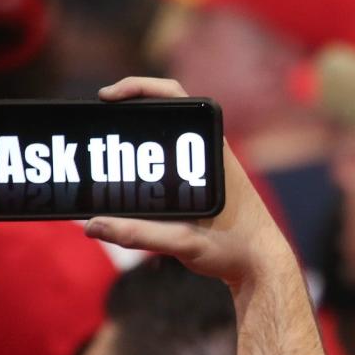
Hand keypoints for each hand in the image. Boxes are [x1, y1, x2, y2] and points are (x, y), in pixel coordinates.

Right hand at [85, 77, 325, 354]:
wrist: (262, 267)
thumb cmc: (234, 251)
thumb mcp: (184, 243)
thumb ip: (138, 234)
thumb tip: (92, 225)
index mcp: (212, 152)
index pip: (175, 97)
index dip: (138, 87)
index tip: (107, 96)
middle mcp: (211, 152)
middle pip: (165, 112)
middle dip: (129, 111)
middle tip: (97, 122)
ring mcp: (208, 166)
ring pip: (167, 138)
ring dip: (138, 138)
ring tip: (104, 149)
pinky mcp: (204, 183)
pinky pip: (171, 159)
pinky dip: (146, 161)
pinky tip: (125, 176)